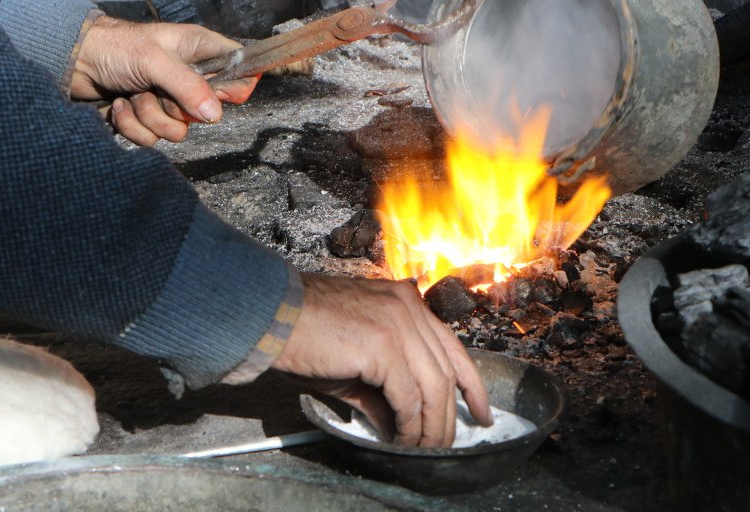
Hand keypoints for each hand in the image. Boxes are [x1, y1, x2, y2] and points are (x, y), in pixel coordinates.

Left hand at [69, 16, 257, 145]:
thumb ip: (187, 86)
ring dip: (149, 116)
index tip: (217, 94)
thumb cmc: (114, 47)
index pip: (238, 69)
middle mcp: (188, 75)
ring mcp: (168, 99)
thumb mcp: (155, 60)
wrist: (72, 61)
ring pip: (178, 129)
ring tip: (132, 95)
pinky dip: (132, 125)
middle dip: (175, 107)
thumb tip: (215, 114)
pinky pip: (153, 138)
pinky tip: (120, 104)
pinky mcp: (147, 118)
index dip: (232, 88)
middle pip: (206, 111)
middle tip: (156, 88)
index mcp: (199, 50)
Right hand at [272, 274, 492, 447]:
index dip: (472, 385)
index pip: (452, 346)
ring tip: (421, 450)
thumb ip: (385, 387)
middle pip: (446, 370)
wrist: (269, 314)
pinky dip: (409, 425)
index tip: (480, 413)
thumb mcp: (355, 359)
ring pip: (433, 387)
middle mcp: (408, 306)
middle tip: (444, 446)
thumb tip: (402, 426)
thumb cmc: (303, 332)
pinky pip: (409, 396)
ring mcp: (398, 322)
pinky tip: (401, 439)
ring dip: (431, 426)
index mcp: (405, 301)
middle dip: (449, 416)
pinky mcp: (383, 345)